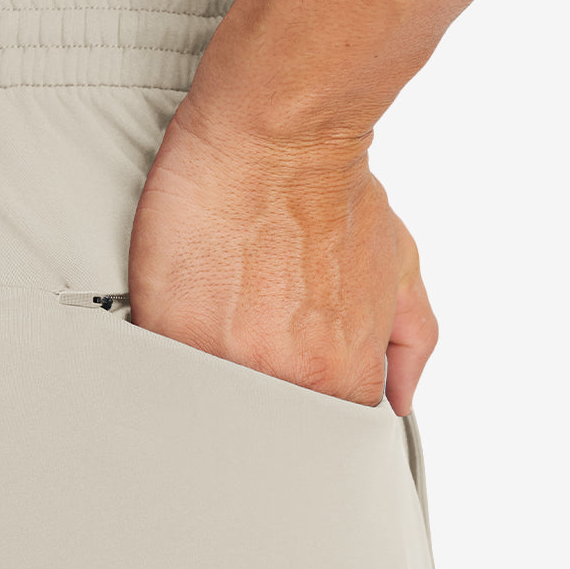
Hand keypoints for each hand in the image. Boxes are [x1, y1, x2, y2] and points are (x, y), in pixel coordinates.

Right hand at [128, 97, 437, 414]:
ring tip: (212, 329)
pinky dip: (165, 354)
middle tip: (246, 351)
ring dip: (204, 381)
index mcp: (342, 375)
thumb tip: (400, 398)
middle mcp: (286, 377)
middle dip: (251, 401)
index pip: (323, 435)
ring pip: (205, 405)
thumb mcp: (401, 266)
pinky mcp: (167, 327)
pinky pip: (159, 368)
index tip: (285, 385)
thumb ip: (410, 343)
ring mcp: (222, 357)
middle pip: (259, 429)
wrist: (278, 133)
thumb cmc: (335, 191)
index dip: (301, 412)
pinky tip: (179, 320)